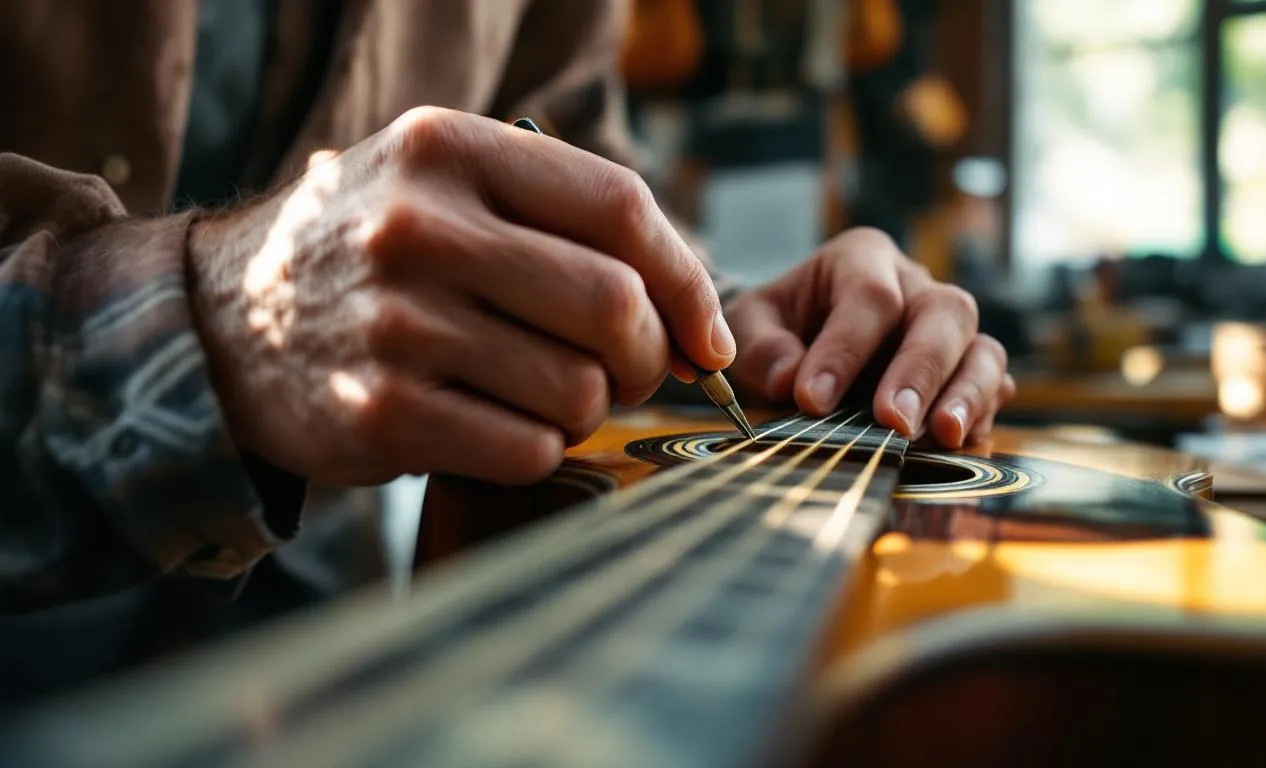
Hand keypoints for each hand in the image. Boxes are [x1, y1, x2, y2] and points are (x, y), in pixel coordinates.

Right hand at [187, 107, 732, 485]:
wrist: (216, 320)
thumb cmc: (369, 254)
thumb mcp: (441, 187)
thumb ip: (558, 223)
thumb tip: (694, 321)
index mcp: (448, 149)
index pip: (619, 208)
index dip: (688, 281)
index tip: (707, 336)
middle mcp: (419, 227)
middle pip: (612, 304)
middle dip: (645, 356)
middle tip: (628, 372)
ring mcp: (394, 323)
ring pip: (576, 389)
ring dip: (586, 409)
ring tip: (546, 395)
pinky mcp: (378, 412)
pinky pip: (526, 448)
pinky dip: (539, 450)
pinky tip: (501, 428)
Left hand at [723, 228, 1014, 447]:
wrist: (800, 338)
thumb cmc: (779, 328)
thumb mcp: (751, 324)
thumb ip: (761, 346)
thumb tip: (788, 379)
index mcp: (863, 259)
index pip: (869, 297)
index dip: (844, 350)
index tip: (812, 400)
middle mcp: (916, 285)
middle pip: (944, 312)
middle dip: (920, 370)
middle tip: (894, 422)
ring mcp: (949, 328)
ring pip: (982, 348)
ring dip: (969, 393)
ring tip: (946, 434)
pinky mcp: (964, 368)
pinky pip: (994, 386)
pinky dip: (981, 414)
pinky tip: (960, 441)